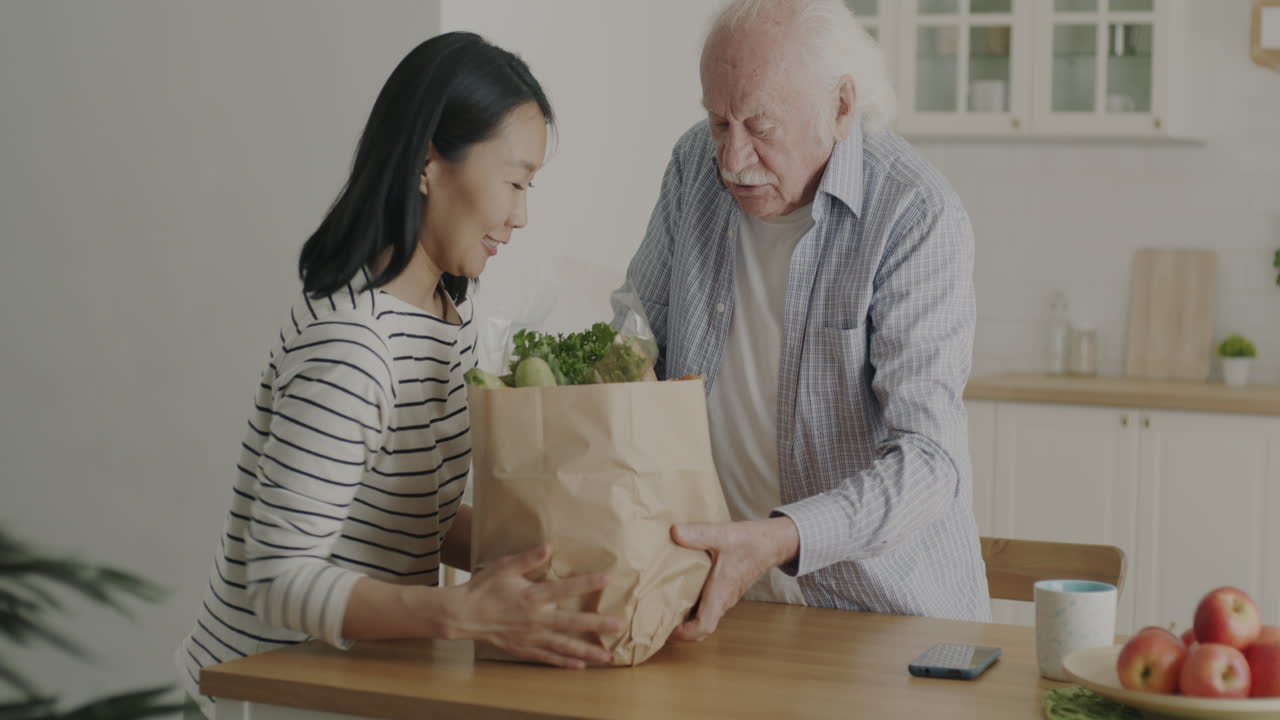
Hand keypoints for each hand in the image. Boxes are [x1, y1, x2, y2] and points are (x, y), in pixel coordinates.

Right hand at [447, 545, 623, 668]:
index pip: (567, 588)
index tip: (609, 578)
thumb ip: (528, 558)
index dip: (589, 582)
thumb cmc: (483, 588)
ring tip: (607, 656)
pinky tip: (580, 666)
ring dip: (587, 651)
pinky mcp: (523, 649)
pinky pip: (548, 658)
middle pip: (573, 622)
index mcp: (533, 596)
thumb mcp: (504, 567)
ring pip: (564, 646)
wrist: (462, 615)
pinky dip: (564, 662)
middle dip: (598, 624)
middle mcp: (536, 619)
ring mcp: (531, 637)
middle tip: (619, 626)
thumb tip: (550, 546)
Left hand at [669, 517, 798, 641]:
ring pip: (706, 616)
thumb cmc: (752, 542)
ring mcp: (727, 595)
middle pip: (702, 627)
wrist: (774, 542)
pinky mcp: (728, 588)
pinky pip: (710, 605)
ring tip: (665, 604)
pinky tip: (682, 589)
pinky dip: (695, 604)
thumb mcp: (722, 535)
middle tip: (660, 618)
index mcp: (721, 593)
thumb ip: (698, 534)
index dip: (685, 633)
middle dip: (682, 629)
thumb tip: (674, 532)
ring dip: (688, 617)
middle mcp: (724, 599)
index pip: (704, 626)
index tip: (668, 629)